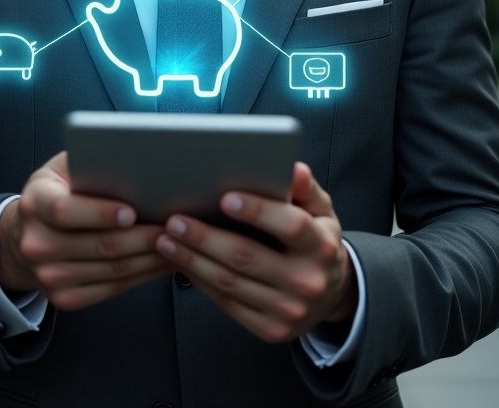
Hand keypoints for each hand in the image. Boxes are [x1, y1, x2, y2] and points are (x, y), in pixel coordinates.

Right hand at [0, 151, 170, 309]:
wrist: (27, 232)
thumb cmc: (57, 191)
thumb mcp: (65, 167)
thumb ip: (91, 162)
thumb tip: (135, 160)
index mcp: (36, 202)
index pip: (65, 210)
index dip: (101, 212)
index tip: (132, 211)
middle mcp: (37, 242)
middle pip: (98, 245)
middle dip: (142, 237)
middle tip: (172, 227)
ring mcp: (48, 274)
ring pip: (111, 270)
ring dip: (149, 259)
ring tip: (176, 243)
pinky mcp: (63, 296)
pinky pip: (111, 289)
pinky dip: (141, 276)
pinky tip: (160, 262)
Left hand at [154, 161, 357, 342]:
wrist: (331, 294)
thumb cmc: (317, 240)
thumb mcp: (321, 211)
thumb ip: (306, 189)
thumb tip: (294, 169)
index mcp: (322, 246)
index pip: (291, 227)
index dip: (258, 211)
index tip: (225, 198)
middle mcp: (307, 282)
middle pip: (247, 257)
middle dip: (205, 237)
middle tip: (175, 220)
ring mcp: (288, 310)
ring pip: (230, 282)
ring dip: (192, 260)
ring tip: (167, 239)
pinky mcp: (270, 329)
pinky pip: (227, 303)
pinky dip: (200, 281)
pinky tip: (183, 262)